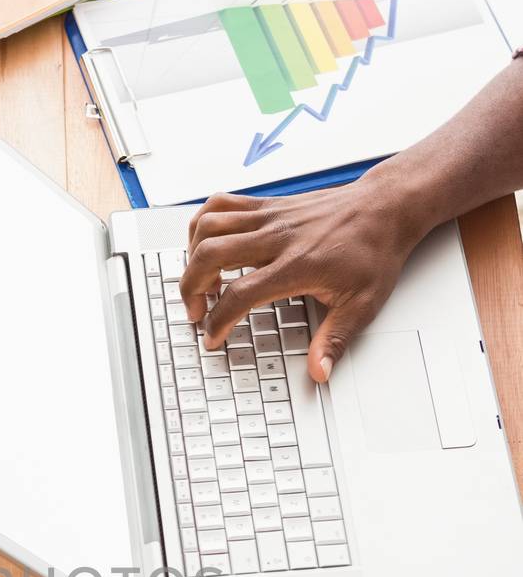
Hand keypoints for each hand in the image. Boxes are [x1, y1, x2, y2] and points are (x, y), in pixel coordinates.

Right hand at [178, 169, 423, 381]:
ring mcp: (269, 216)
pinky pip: (220, 205)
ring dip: (191, 255)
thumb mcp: (362, 304)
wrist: (386, 208)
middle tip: (196, 311)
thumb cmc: (374, 251)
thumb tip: (319, 371)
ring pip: (208, 226)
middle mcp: (277, 236)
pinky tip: (204, 245)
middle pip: (210, 254)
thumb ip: (334, 340)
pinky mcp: (267, 205)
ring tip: (199, 280)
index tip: (213, 337)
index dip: (218, 321)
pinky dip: (202, 224)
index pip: (240, 293)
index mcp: (297, 264)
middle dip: (191, 288)